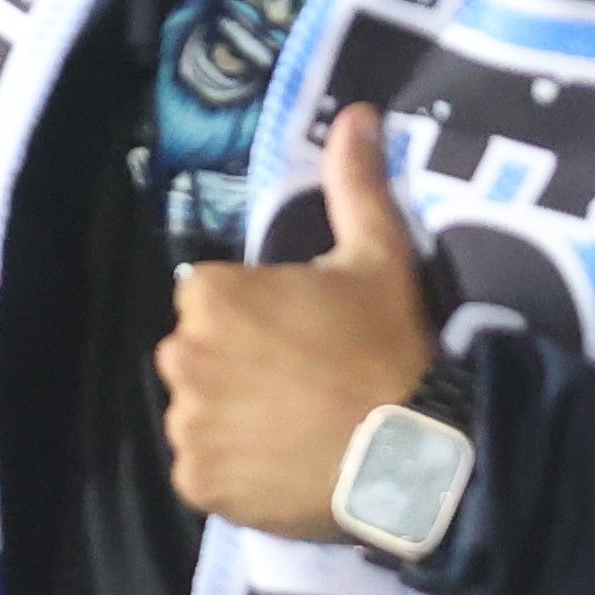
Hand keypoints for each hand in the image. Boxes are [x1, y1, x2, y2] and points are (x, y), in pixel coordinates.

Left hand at [158, 106, 444, 541]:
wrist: (414, 456)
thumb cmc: (391, 349)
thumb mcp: (379, 257)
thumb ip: (355, 183)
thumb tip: (355, 111)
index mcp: (210, 294)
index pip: (215, 302)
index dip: (260, 320)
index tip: (305, 338)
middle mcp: (180, 353)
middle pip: (201, 355)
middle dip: (239, 366)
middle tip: (304, 387)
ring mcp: (186, 423)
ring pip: (200, 413)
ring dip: (233, 420)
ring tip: (297, 430)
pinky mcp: (198, 483)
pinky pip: (204, 471)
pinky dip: (234, 473)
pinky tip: (283, 467)